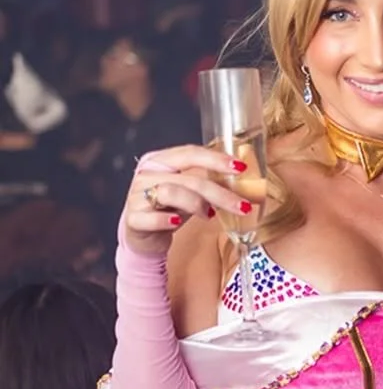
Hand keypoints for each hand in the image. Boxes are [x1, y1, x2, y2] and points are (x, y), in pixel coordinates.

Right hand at [122, 144, 253, 256]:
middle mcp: (146, 174)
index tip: (240, 168)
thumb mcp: (189, 192)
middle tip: (242, 205)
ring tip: (210, 215)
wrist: (144, 236)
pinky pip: (152, 218)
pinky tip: (177, 222)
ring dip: (197, 205)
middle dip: (219, 193)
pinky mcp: (133, 219)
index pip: (190, 153)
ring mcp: (137, 195)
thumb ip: (208, 183)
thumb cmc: (168, 209)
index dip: (216, 159)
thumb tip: (243, 183)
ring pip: (172, 193)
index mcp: (160, 160)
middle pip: (188, 178)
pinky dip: (166, 220)